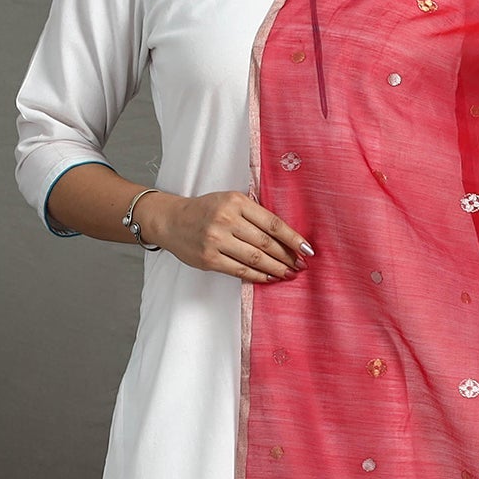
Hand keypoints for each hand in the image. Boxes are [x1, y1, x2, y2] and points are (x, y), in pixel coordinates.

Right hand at [138, 190, 313, 283]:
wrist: (171, 220)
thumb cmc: (206, 210)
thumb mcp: (229, 200)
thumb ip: (254, 213)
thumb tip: (285, 237)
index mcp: (236, 201)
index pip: (272, 223)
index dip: (293, 238)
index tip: (307, 249)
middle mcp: (226, 219)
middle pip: (266, 243)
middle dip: (287, 256)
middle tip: (300, 265)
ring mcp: (216, 240)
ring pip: (255, 259)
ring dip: (276, 268)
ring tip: (288, 274)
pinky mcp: (209, 259)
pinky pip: (240, 270)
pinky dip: (258, 276)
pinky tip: (269, 278)